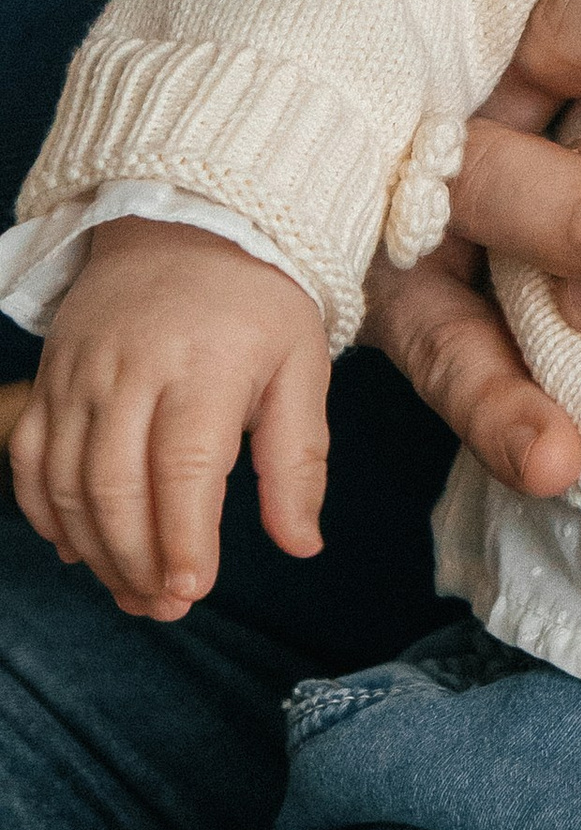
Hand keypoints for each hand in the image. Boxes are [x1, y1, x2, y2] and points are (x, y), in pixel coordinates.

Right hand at [9, 220, 330, 620]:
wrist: (188, 221)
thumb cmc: (257, 301)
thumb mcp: (302, 367)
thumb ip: (299, 459)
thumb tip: (302, 544)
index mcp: (205, 365)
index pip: (184, 469)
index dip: (183, 539)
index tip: (193, 591)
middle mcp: (131, 370)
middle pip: (115, 486)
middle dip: (137, 561)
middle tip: (166, 608)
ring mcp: (79, 374)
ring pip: (68, 482)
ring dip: (96, 550)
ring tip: (134, 591)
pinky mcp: (49, 377)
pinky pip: (30, 457)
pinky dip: (47, 513)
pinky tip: (80, 549)